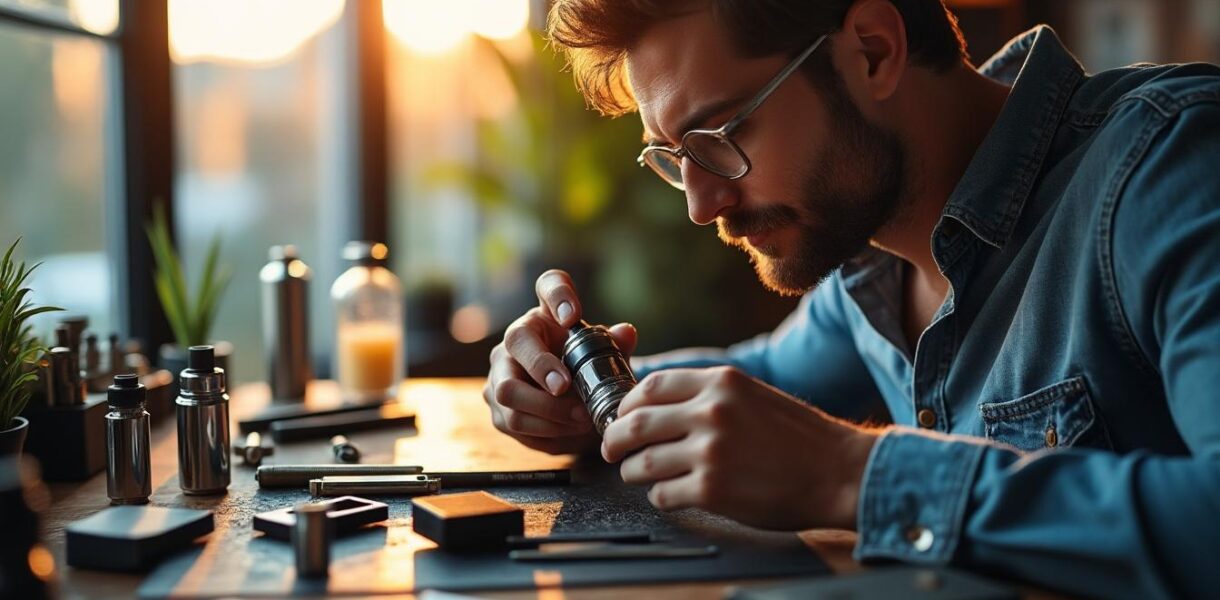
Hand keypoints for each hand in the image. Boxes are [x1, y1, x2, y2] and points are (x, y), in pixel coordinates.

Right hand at [484, 269, 638, 454]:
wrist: (562, 405)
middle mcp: (514, 340)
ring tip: (581, 418)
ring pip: (509, 392)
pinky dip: (546, 431)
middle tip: (570, 389)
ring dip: (548, 410)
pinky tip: (569, 432)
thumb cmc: (580, 371)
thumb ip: (614, 346)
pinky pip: (515, 423)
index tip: (573, 316)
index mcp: (547, 315)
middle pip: (515, 343)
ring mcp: (499, 375)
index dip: (560, 296)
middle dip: (542, 369)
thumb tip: (626, 333)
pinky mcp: (498, 410)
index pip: (550, 285)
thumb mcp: (600, 360)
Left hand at [601, 366, 879, 530]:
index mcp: (721, 382)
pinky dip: (660, 496)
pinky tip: (672, 494)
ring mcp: (710, 452)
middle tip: (612, 449)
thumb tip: (655, 404)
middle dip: (614, 439)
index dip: (627, 404)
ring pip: (642, 462)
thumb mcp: (751, 394)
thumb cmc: (799, 437)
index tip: (621, 416)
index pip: (650, 386)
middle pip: (634, 423)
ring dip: (633, 471)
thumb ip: (707, 395)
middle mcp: (711, 412)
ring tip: (639, 474)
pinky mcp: (712, 490)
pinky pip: (662, 494)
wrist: (838, 472)